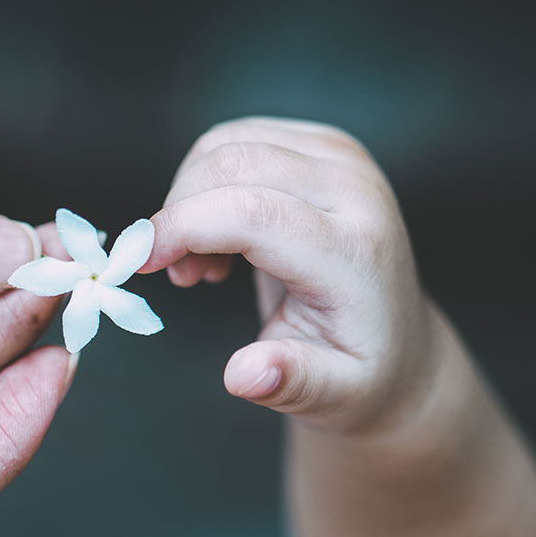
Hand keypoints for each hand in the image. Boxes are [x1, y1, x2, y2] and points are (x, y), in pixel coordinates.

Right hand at [143, 117, 442, 437]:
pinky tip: (220, 236)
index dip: (181, 228)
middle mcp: (354, 188)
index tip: (136, 266)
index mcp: (356, 250)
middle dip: (178, 214)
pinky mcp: (321, 144)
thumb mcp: (333, 396)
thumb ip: (289, 382)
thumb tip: (245, 375)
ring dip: (189, 199)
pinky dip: (205, 184)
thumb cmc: (358, 372)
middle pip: (231, 164)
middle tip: (177, 277)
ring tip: (203, 264)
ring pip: (224, 145)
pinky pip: (234, 140)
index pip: (253, 213)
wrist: (399, 341)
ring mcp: (340, 157)